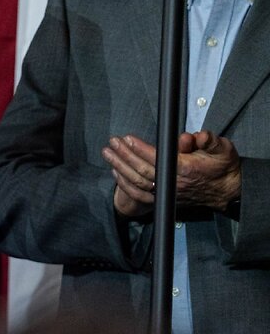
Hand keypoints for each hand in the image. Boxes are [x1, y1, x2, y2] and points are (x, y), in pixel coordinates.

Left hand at [102, 133, 241, 216]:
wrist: (227, 190)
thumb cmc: (222, 167)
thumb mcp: (222, 148)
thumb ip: (209, 141)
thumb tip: (194, 136)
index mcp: (186, 169)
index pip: (156, 158)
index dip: (139, 148)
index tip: (127, 138)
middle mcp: (174, 184)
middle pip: (142, 170)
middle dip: (124, 155)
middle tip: (112, 142)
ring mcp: (168, 193)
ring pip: (137, 183)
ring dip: (120, 167)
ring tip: (108, 153)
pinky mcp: (165, 199)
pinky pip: (140, 195)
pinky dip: (125, 185)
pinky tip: (116, 172)